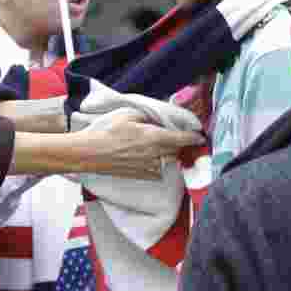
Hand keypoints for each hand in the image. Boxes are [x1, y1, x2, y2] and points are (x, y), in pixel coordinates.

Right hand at [77, 108, 204, 179]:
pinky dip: (159, 163)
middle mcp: (155, 154)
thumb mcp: (127, 115)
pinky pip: (158, 169)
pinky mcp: (142, 175)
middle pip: (177, 150)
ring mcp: (149, 167)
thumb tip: (159, 119)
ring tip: (161, 146)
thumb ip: (147, 117)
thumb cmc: (107, 131)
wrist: (89, 153)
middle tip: (176, 137)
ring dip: (169, 153)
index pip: (182, 139)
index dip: (194, 138)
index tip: (201, 137)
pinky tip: (149, 156)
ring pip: (169, 160)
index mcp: (153, 137)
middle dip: (179, 144)